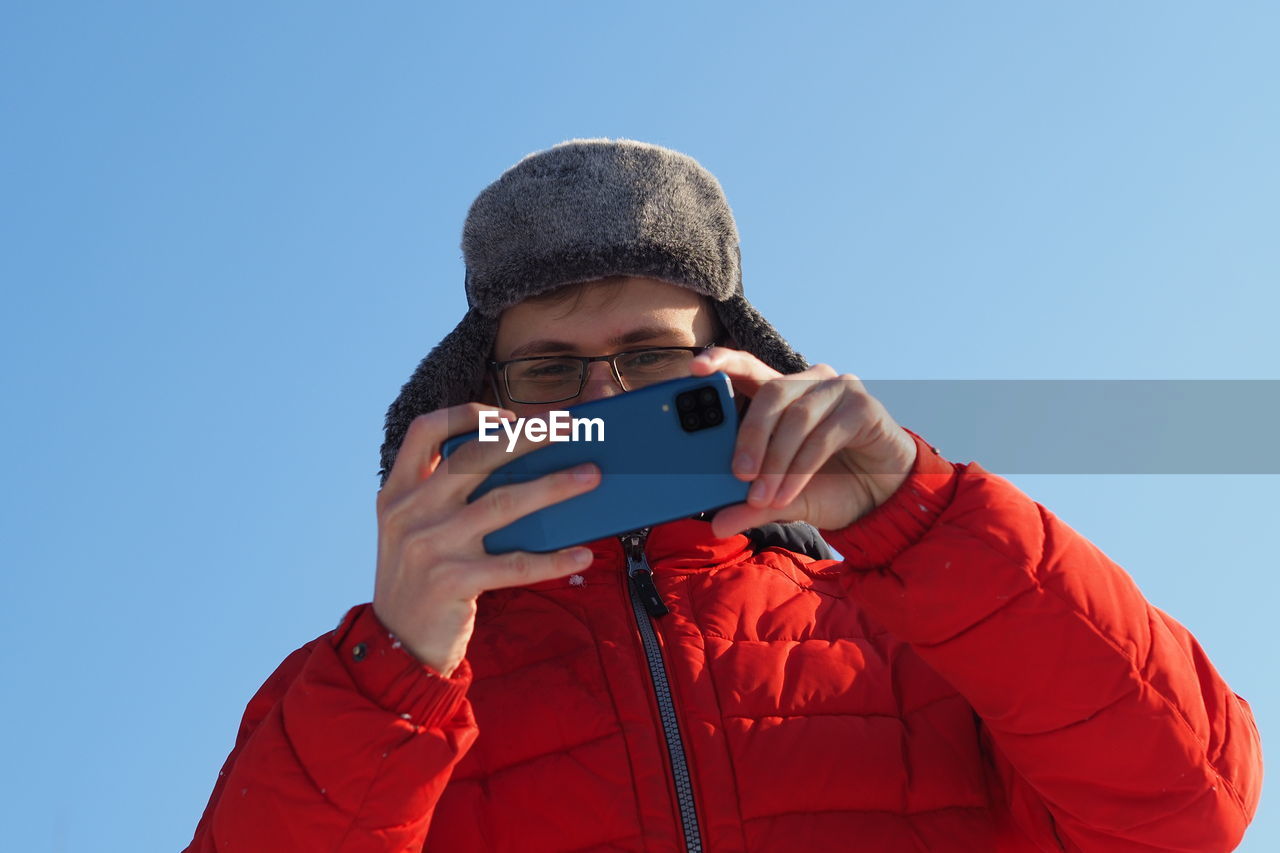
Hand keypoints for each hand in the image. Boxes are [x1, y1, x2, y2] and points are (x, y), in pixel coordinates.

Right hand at [373, 404, 600, 675]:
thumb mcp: (413, 532)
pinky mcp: (453, 581)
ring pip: (504, 503)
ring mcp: (431, 546)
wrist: (396, 647)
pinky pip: (515, 564)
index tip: (507, 415)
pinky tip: (582, 554)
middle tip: (570, 424)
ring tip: (591, 476)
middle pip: (477, 456)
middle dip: (529, 434)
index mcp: (398, 492)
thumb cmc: (419, 581)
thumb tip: (523, 468)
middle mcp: (410, 512)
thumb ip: (444, 498)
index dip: (466, 414)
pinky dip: (553, 560)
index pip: (426, 431)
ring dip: (554, 486)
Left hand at [688, 348, 916, 536]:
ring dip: (777, 462)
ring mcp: (837, 390)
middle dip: (750, 436)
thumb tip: (716, 524)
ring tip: (764, 497)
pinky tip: (789, 493)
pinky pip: (824, 435)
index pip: (746, 366)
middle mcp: (807, 383)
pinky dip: (802, 468)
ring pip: (796, 417)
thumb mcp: (780, 501)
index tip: (695, 367)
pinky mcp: (863, 406)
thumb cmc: (827, 487)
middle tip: (738, 474)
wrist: (881, 498)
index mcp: (779, 393)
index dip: (721, 361)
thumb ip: (749, 507)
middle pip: (770, 394)